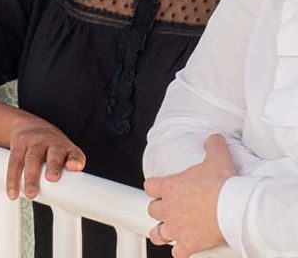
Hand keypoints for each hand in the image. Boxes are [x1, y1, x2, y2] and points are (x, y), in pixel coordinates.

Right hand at [5, 114, 84, 198]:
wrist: (29, 124)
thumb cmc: (51, 148)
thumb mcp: (64, 155)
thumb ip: (67, 176)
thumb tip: (69, 205)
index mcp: (66, 147)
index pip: (74, 154)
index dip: (75, 160)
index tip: (74, 167)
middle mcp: (51, 142)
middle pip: (53, 153)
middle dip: (53, 166)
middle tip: (52, 179)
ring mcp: (34, 141)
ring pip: (32, 157)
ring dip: (31, 176)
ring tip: (31, 194)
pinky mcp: (19, 144)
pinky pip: (14, 161)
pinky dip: (12, 178)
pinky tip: (13, 192)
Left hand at [145, 134, 236, 256]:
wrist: (233, 208)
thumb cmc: (222, 185)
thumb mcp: (216, 157)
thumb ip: (213, 146)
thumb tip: (214, 138)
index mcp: (170, 186)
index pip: (150, 186)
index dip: (155, 187)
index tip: (160, 188)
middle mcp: (169, 208)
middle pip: (153, 210)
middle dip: (159, 209)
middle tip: (168, 209)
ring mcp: (178, 227)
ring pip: (158, 233)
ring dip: (161, 232)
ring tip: (166, 231)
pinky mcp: (189, 244)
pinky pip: (178, 252)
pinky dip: (180, 251)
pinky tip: (184, 248)